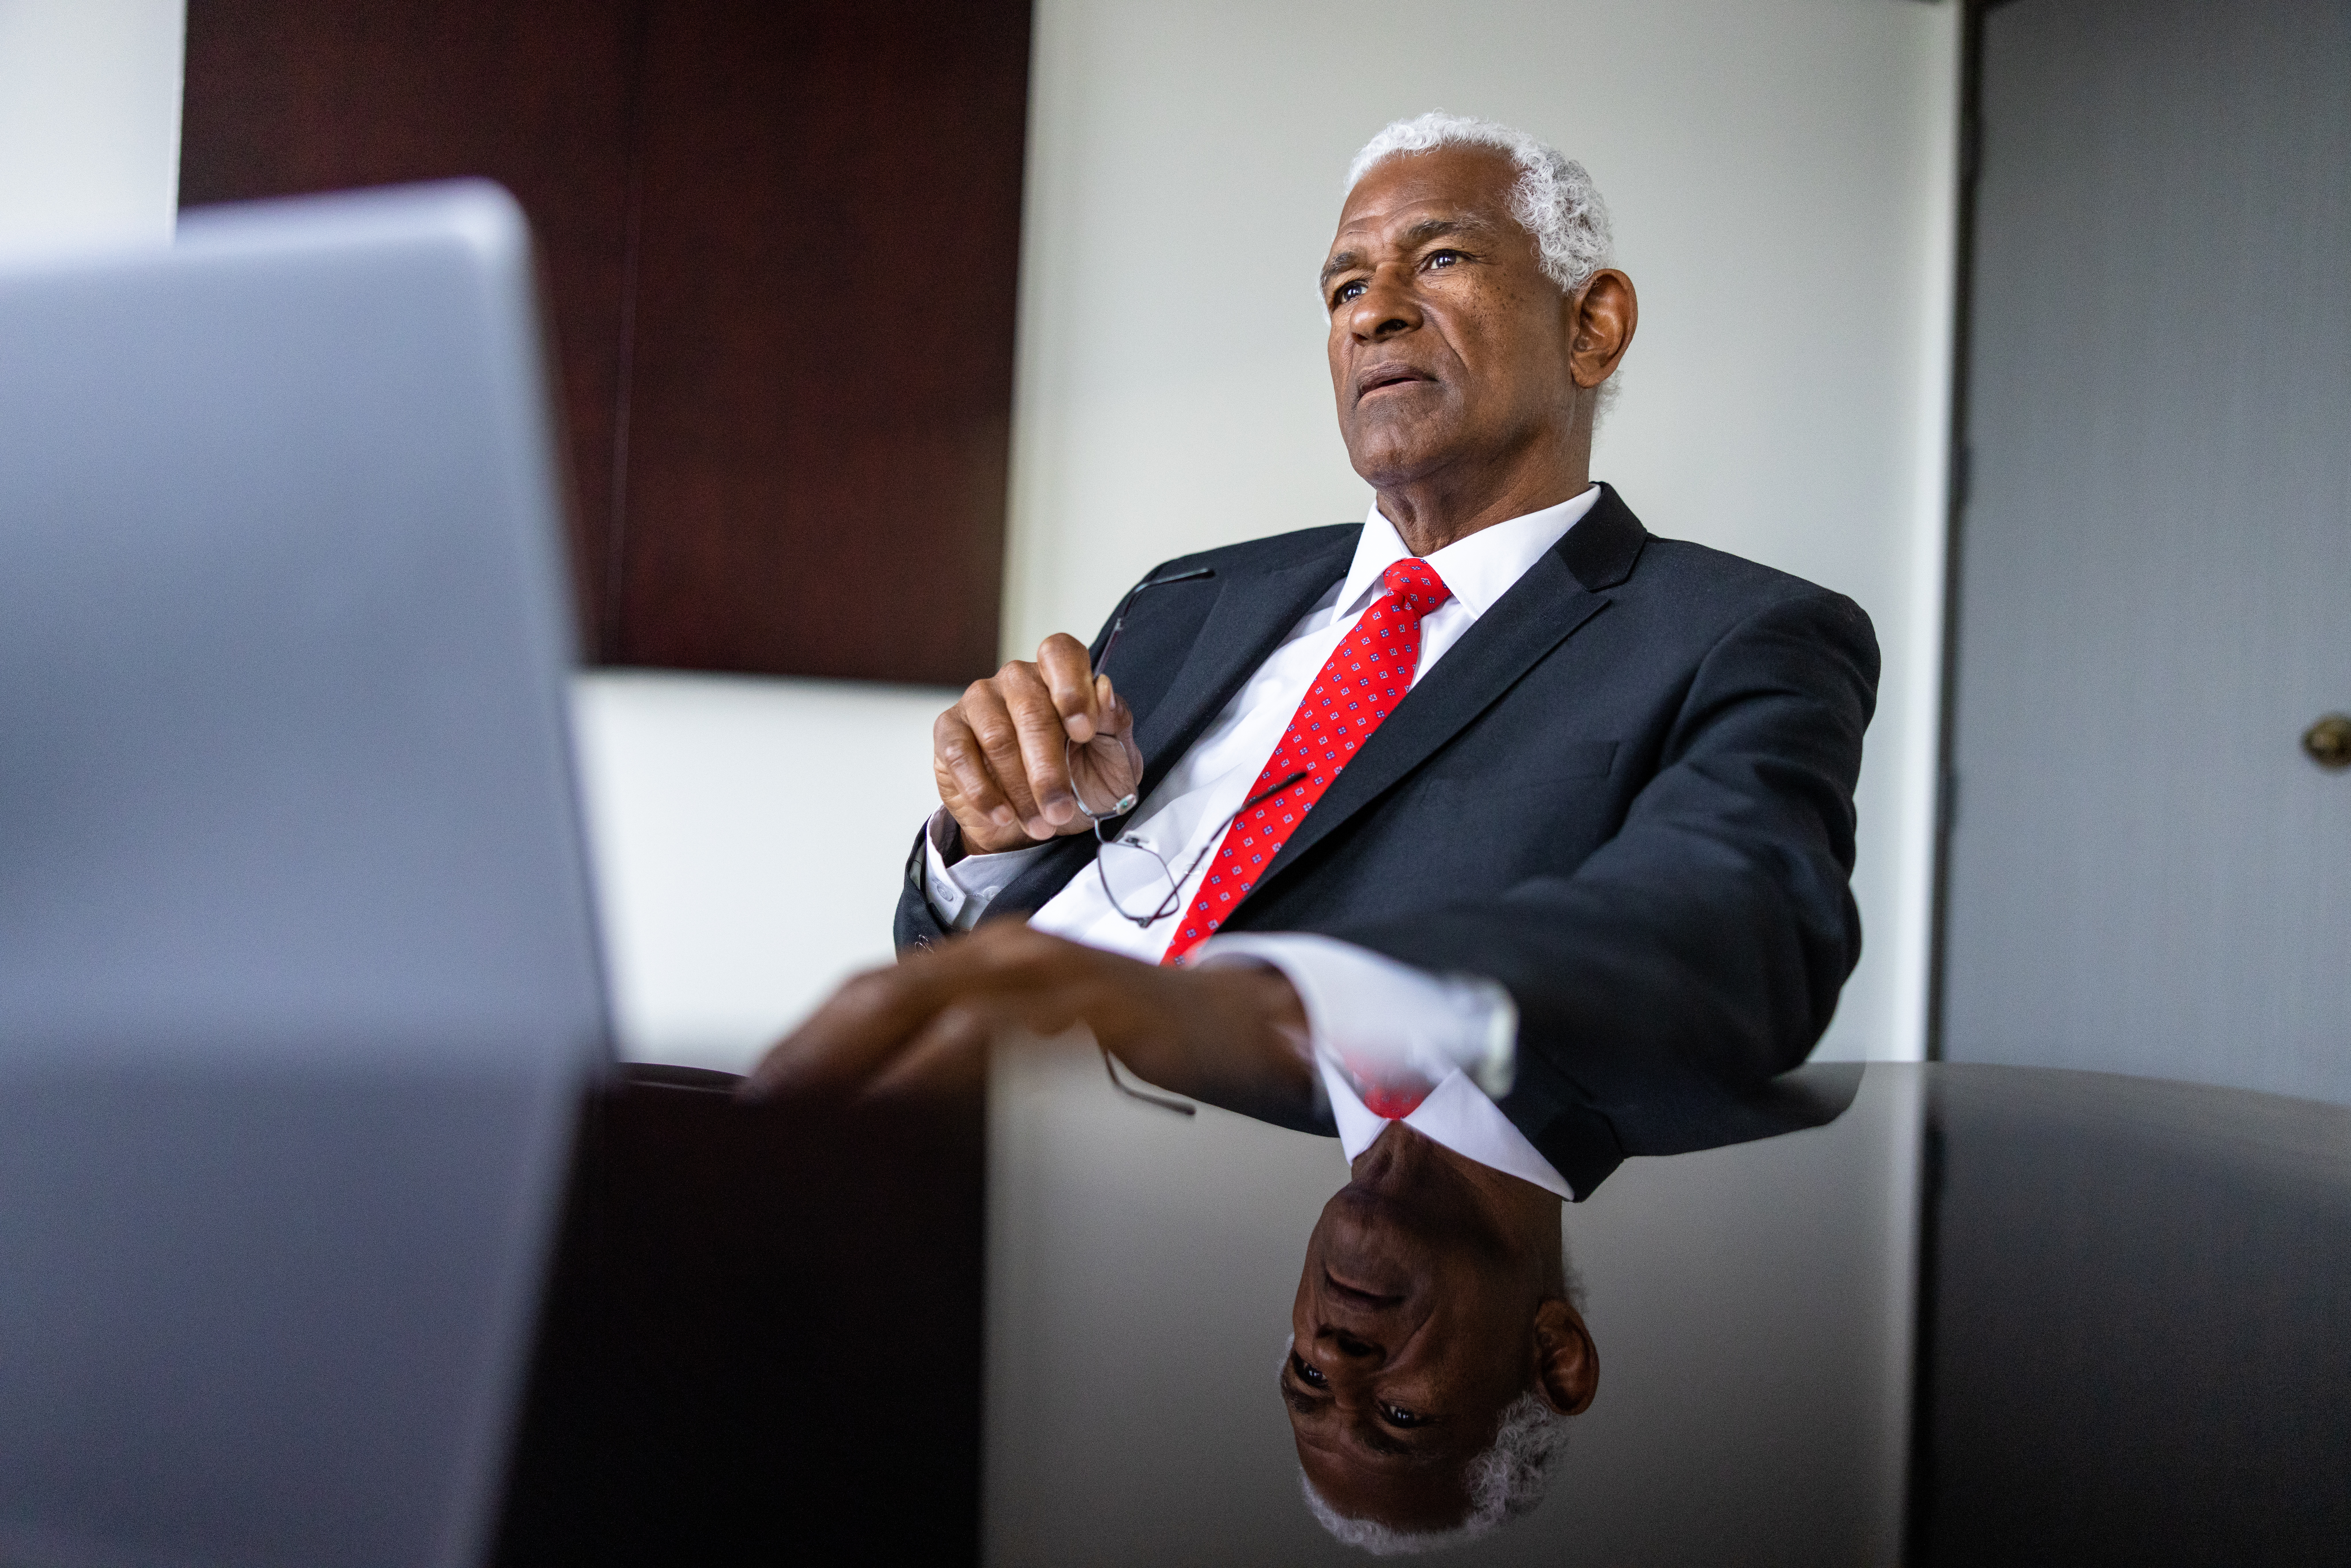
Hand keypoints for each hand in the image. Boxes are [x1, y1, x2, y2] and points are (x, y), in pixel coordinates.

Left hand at [741, 924, 1314, 1118]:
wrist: (1239, 1017)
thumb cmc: (1124, 1037)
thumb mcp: (1028, 1041)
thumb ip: (961, 1060)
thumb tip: (878, 1112)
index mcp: (981, 962)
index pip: (870, 997)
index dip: (807, 1044)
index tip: (759, 1096)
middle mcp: (1006, 955)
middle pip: (884, 995)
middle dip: (815, 1055)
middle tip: (764, 1111)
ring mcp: (1052, 974)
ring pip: (939, 1008)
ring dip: (871, 1065)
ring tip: (817, 1117)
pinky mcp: (1097, 1005)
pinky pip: (1015, 1032)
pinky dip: (957, 1066)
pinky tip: (918, 1105)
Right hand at [934, 633, 1142, 854]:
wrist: (1038, 825)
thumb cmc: (1080, 785)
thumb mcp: (1113, 761)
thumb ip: (1114, 724)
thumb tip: (1103, 690)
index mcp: (1059, 677)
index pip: (1059, 653)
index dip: (1072, 687)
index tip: (1083, 732)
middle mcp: (1016, 680)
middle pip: (1031, 709)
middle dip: (1049, 769)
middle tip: (1060, 810)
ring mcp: (979, 702)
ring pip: (997, 738)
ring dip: (1020, 790)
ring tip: (1039, 824)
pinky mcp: (949, 732)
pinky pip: (960, 756)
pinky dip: (983, 792)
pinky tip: (1002, 815)